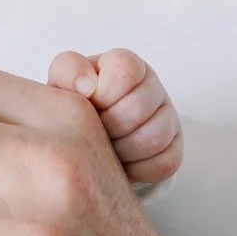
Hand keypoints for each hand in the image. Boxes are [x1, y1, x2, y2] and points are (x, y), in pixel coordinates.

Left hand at [46, 46, 182, 186]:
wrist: (86, 140)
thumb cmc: (75, 106)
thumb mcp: (63, 83)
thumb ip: (69, 70)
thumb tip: (89, 84)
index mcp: (126, 65)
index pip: (127, 69)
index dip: (104, 92)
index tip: (89, 103)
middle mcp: (151, 88)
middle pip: (139, 107)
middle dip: (108, 125)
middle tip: (93, 132)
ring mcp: (166, 118)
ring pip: (154, 137)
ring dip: (121, 150)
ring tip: (104, 150)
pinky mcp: (173, 149)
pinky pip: (163, 163)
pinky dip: (137, 169)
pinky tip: (119, 165)